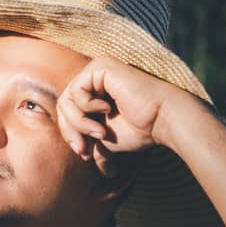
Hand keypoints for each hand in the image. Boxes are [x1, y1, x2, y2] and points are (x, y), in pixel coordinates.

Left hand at [56, 54, 190, 177]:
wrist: (162, 120)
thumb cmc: (140, 129)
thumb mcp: (107, 140)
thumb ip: (92, 144)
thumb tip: (86, 159)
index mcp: (94, 93)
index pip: (67, 113)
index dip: (70, 135)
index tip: (84, 154)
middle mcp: (94, 79)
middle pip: (63, 106)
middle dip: (71, 131)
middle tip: (84, 149)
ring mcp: (97, 71)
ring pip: (66, 100)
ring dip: (79, 123)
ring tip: (100, 133)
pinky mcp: (101, 67)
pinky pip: (77, 90)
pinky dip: (86, 107)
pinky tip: (107, 110)